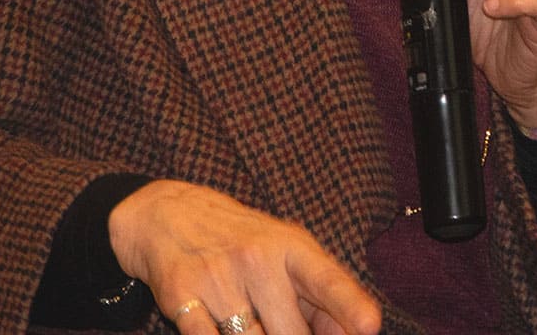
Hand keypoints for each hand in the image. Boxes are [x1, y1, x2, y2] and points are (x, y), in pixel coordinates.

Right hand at [107, 180, 380, 334]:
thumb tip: (352, 333)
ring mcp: (218, 278)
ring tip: (248, 322)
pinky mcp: (181, 297)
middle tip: (276, 322)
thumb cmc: (239, 240)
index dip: (349, 306)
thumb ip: (319, 293)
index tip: (369, 326)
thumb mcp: (284, 252)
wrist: (167, 214)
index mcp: (290, 246)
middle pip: (289, 333)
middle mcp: (256, 258)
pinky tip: (219, 328)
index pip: (326, 280)